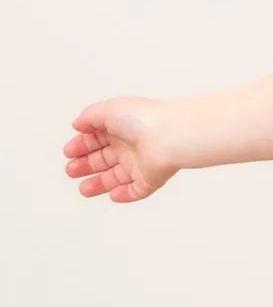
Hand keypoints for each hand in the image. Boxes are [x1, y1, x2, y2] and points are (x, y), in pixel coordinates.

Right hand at [64, 98, 178, 202]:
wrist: (168, 137)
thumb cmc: (143, 119)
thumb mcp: (107, 111)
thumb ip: (89, 117)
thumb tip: (77, 124)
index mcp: (121, 127)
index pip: (97, 138)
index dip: (81, 146)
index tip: (68, 152)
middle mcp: (131, 145)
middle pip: (104, 159)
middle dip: (86, 166)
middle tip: (71, 171)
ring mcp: (142, 163)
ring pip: (117, 177)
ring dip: (99, 184)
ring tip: (84, 189)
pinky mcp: (151, 179)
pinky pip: (137, 190)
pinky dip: (125, 194)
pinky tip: (112, 195)